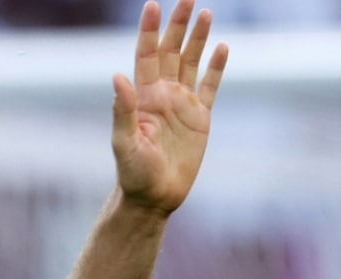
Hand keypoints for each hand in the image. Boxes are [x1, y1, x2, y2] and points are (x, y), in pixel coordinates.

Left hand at [112, 0, 228, 213]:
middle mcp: (162, 95)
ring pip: (191, 63)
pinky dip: (216, 68)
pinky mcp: (200, 119)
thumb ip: (122, 110)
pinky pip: (210, 87)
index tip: (153, 4)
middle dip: (178, 25)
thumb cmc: (134, 174)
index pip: (146, 55)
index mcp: (143, 97)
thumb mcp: (124, 143)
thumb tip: (117, 76)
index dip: (149, 30)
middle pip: (171, 52)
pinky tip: (222, 47)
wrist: (154, 197)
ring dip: (197, 39)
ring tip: (206, 12)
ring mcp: (182, 105)